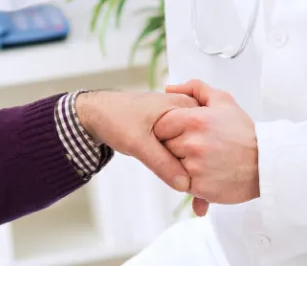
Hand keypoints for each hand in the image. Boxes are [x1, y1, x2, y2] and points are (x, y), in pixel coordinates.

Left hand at [75, 89, 198, 192]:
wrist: (98, 113)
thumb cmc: (116, 118)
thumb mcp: (138, 142)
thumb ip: (161, 162)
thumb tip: (184, 185)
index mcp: (183, 107)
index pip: (208, 132)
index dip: (208, 156)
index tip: (205, 179)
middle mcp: (185, 113)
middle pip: (203, 144)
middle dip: (202, 169)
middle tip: (201, 196)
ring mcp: (179, 124)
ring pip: (195, 151)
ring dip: (194, 172)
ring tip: (199, 199)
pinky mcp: (171, 134)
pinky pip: (184, 153)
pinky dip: (185, 170)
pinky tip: (187, 190)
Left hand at [153, 80, 259, 213]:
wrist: (266, 163)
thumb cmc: (243, 131)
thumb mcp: (223, 100)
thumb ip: (194, 88)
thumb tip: (169, 88)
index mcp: (195, 120)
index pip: (161, 124)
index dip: (168, 128)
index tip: (179, 131)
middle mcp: (193, 143)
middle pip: (164, 144)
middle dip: (174, 145)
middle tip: (193, 146)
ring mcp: (196, 166)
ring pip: (170, 164)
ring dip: (179, 163)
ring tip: (200, 159)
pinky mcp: (200, 187)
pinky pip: (181, 183)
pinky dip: (188, 179)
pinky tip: (204, 172)